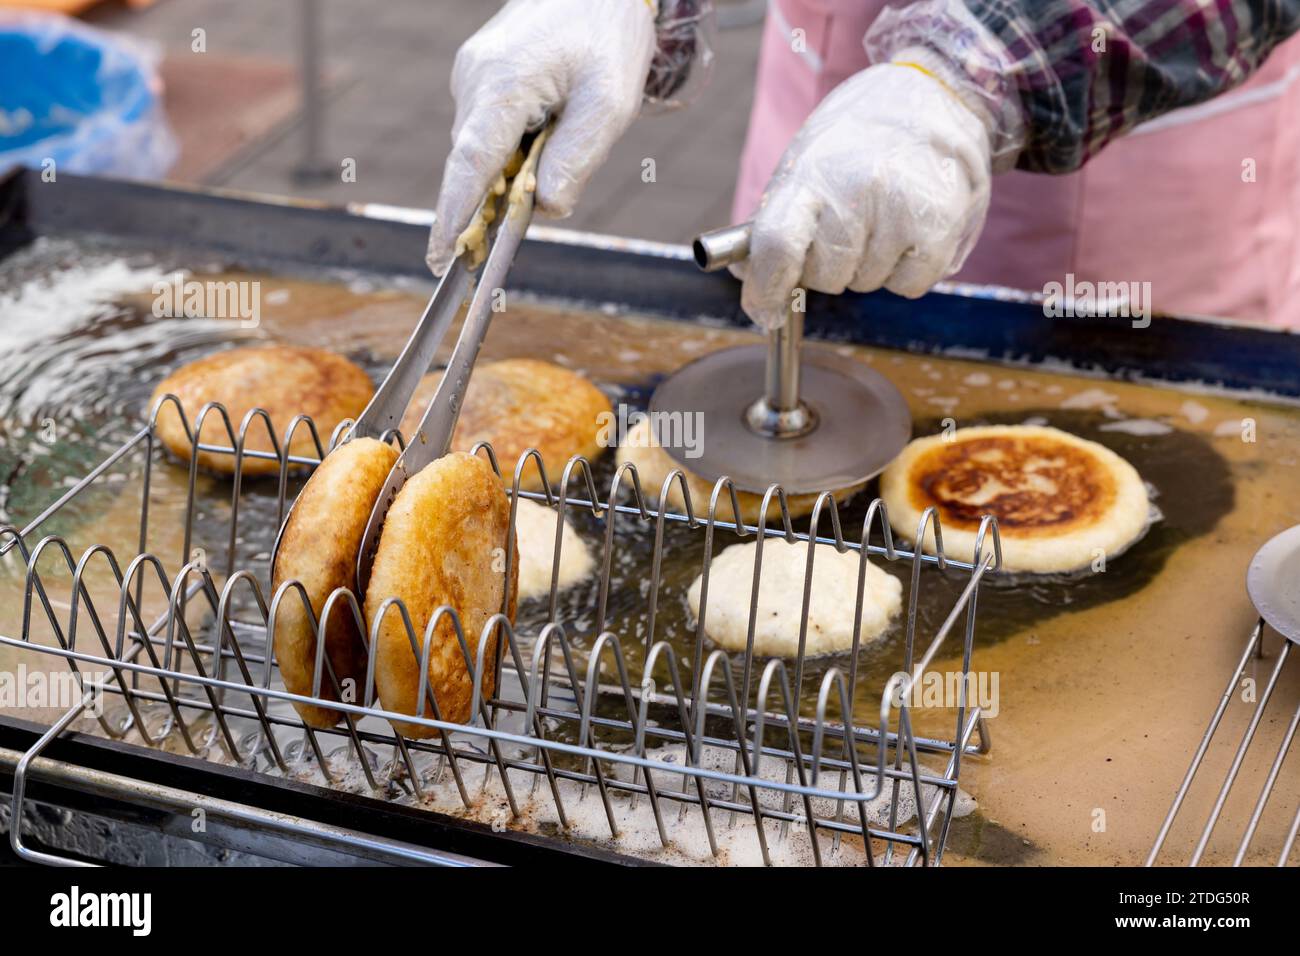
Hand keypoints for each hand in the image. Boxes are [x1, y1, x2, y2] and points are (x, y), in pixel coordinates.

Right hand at [426, 0, 657, 275]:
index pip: (469, 165)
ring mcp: (472, 75)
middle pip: (477, 163)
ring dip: (517, 164)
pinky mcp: (481, 75)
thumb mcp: (610, 106)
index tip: (441, 257)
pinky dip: (516, 144)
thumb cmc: (607, 36)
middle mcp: (474, 80)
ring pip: (485, 148)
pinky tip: (551, 120)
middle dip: (502, 193)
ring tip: (565, 127)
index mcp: (502, 85)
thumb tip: (545, 210)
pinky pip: (491, 128)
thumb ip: (576, 162)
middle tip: (544, 192)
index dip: (454, 216)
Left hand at [731, 62, 994, 329]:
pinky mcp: (941, 230)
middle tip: (847, 225)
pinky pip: (907, 286)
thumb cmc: (859, 137)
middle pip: (823, 277)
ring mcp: (901, 211)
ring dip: (869, 265)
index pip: (777, 245)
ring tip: (884, 217)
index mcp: (812, 173)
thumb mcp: (807, 162)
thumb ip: (776, 221)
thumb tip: (748, 278)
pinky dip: (905, 272)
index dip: (766, 289)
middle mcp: (856, 191)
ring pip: (865, 284)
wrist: (935, 95)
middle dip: (828, 266)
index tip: (765, 311)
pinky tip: (910, 231)